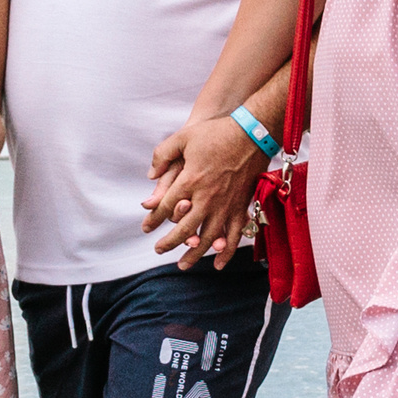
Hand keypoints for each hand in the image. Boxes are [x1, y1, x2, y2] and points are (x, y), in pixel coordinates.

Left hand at [144, 114, 265, 268]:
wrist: (252, 133)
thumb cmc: (216, 133)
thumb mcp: (183, 137)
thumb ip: (163, 155)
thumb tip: (150, 175)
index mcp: (189, 180)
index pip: (165, 207)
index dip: (154, 219)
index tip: (146, 228)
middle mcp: (206, 198)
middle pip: (183, 229)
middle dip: (169, 243)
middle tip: (158, 250)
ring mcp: (225, 205)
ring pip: (206, 238)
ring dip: (193, 253)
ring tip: (183, 264)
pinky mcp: (240, 207)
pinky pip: (233, 235)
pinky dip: (226, 251)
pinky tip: (218, 263)